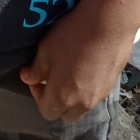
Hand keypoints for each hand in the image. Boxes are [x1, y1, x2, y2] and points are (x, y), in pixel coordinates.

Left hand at [19, 6, 137, 122]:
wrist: (109, 24)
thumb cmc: (72, 37)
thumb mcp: (46, 50)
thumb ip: (36, 70)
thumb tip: (27, 78)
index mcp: (62, 97)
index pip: (46, 111)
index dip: (37, 95)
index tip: (37, 77)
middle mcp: (83, 103)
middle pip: (65, 114)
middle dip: (56, 102)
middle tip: (53, 78)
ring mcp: (100, 96)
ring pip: (82, 107)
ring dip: (72, 98)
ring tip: (70, 73)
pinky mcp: (112, 86)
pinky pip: (95, 96)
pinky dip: (87, 89)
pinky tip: (86, 67)